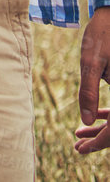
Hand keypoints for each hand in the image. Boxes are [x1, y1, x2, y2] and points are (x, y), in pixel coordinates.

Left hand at [74, 5, 109, 152]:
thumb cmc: (103, 35)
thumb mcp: (91, 62)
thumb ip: (88, 92)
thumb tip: (83, 121)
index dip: (99, 142)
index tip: (80, 149)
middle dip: (101, 139)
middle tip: (78, 147)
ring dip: (104, 129)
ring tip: (81, 134)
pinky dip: (108, 115)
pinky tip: (92, 116)